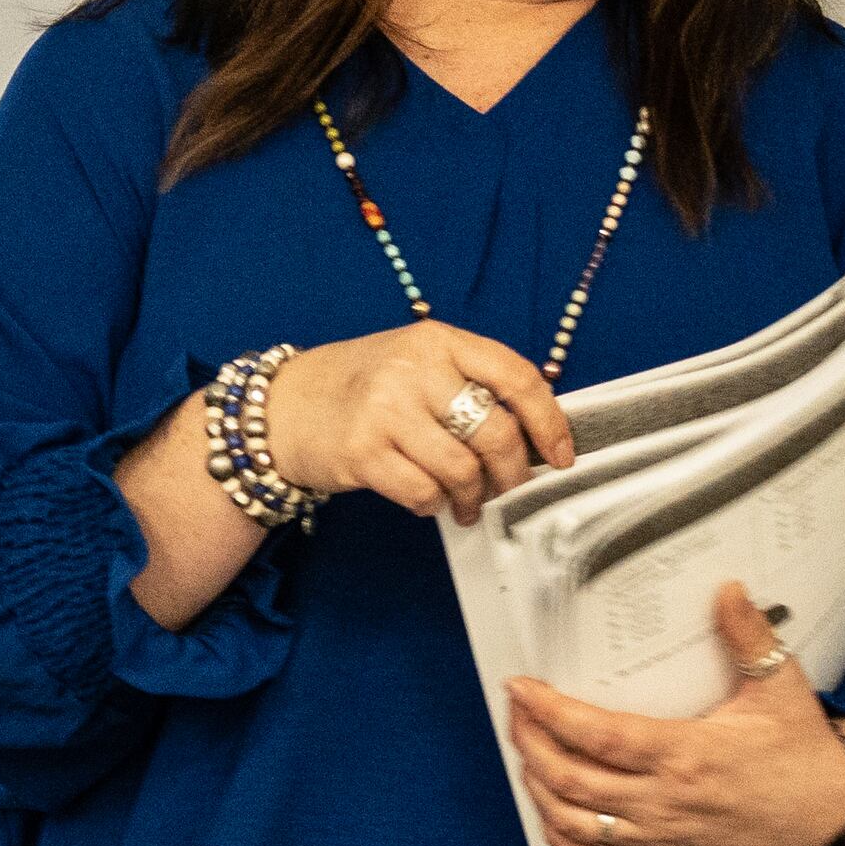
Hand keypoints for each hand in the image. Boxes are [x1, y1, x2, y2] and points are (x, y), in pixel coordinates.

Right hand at [263, 323, 573, 524]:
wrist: (283, 406)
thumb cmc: (360, 388)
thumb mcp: (415, 363)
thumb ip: (468, 384)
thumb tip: (533, 434)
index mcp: (437, 340)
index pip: (516, 377)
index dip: (550, 422)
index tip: (561, 455)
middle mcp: (413, 369)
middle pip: (496, 432)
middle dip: (513, 474)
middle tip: (508, 488)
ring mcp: (384, 410)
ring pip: (462, 470)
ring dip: (472, 498)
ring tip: (465, 504)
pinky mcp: (361, 452)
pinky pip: (423, 493)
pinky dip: (434, 505)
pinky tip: (429, 500)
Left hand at [510, 585, 844, 845]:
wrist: (829, 815)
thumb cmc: (802, 754)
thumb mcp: (781, 687)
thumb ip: (749, 637)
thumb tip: (728, 590)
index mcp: (687, 755)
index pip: (599, 735)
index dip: (550, 712)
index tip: (522, 687)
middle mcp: (665, 800)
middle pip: (570, 779)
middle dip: (530, 742)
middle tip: (517, 710)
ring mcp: (660, 834)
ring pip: (573, 822)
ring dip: (537, 787)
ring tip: (527, 750)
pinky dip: (562, 836)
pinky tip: (549, 809)